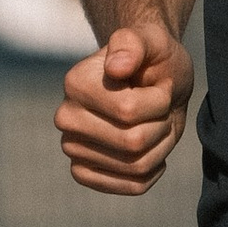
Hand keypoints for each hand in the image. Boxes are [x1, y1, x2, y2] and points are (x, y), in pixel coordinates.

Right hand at [57, 18, 193, 195]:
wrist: (153, 80)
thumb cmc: (153, 58)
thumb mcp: (152, 40)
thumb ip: (133, 43)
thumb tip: (115, 68)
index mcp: (75, 83)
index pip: (129, 111)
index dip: (159, 100)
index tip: (159, 85)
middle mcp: (66, 118)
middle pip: (133, 142)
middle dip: (161, 125)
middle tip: (160, 108)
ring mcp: (72, 147)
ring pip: (136, 166)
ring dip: (160, 147)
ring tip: (155, 124)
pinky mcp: (85, 172)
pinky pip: (130, 187)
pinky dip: (152, 171)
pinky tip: (152, 150)